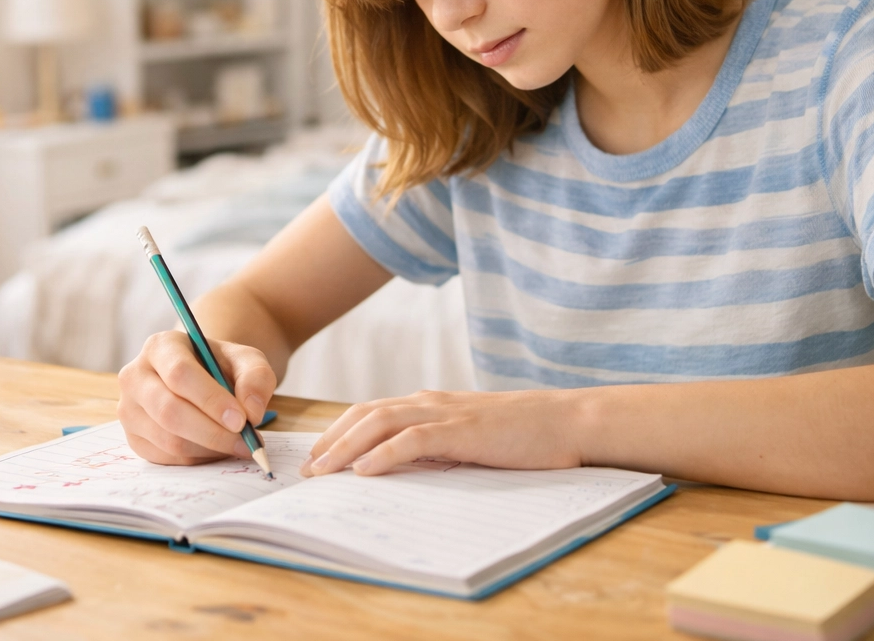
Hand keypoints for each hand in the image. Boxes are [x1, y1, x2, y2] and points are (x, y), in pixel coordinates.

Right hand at [117, 330, 275, 464]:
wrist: (201, 378)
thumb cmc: (220, 366)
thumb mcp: (246, 360)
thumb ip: (256, 377)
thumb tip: (252, 411)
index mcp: (161, 347)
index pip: (180, 374)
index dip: (211, 399)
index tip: (242, 420)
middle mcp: (136, 377)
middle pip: (169, 411)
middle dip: (213, 432)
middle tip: (246, 442)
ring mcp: (129, 410)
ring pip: (168, 440)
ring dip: (210, 448)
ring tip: (238, 445)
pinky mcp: (134, 438)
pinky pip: (167, 458)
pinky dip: (198, 458)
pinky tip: (217, 448)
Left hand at [300, 389, 585, 476]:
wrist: (566, 421)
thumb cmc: (523, 435)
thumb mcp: (469, 439)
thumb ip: (437, 446)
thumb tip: (401, 468)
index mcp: (431, 404)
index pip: (372, 411)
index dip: (340, 431)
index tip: (317, 456)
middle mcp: (431, 402)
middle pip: (366, 413)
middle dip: (332, 439)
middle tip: (307, 468)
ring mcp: (446, 414)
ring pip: (381, 422)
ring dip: (347, 446)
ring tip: (324, 470)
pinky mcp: (463, 431)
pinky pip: (414, 440)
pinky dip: (385, 453)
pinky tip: (365, 470)